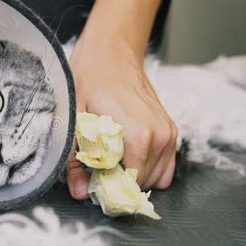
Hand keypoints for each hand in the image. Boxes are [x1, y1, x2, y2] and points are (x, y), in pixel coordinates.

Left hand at [67, 37, 178, 199]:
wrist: (110, 53)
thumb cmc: (90, 81)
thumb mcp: (74, 120)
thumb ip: (75, 161)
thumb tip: (80, 192)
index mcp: (139, 137)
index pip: (130, 186)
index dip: (109, 190)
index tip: (92, 184)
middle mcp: (161, 138)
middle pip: (144, 184)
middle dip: (120, 183)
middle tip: (97, 170)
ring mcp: (169, 133)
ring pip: (157, 177)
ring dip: (134, 174)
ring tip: (111, 159)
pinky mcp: (171, 129)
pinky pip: (165, 164)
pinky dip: (146, 166)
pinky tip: (125, 152)